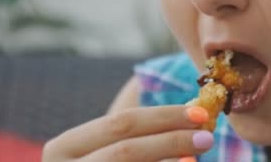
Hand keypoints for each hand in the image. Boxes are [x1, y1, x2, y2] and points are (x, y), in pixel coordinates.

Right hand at [42, 106, 212, 161]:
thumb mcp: (107, 150)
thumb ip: (140, 135)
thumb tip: (194, 118)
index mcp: (63, 147)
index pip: (120, 123)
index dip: (163, 116)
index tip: (200, 113)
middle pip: (126, 151)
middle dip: (171, 140)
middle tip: (207, 137)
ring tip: (197, 157)